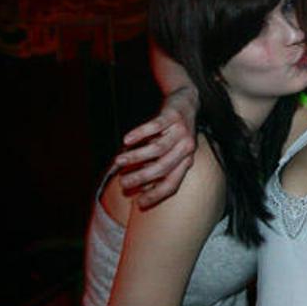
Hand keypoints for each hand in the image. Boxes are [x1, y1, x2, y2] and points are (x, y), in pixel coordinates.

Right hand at [115, 87, 197, 208]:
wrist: (188, 101)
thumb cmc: (174, 132)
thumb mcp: (171, 152)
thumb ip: (156, 168)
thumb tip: (140, 188)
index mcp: (186, 161)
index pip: (173, 184)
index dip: (156, 195)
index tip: (139, 204)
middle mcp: (186, 148)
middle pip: (163, 168)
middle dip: (141, 177)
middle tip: (123, 183)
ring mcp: (181, 131)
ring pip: (157, 149)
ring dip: (136, 156)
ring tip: (118, 161)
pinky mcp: (173, 115)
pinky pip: (155, 126)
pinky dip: (140, 134)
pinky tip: (126, 140)